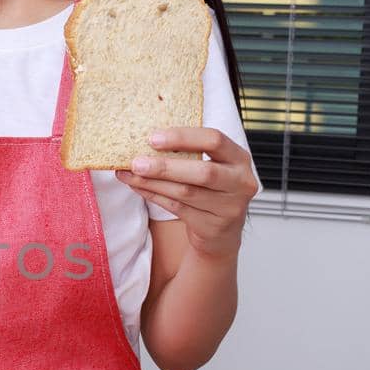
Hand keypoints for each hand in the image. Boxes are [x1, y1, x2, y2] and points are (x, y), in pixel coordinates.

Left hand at [115, 127, 259, 257]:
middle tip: (136, 163)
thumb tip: (144, 140)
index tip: (154, 138)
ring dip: (153, 182)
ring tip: (130, 174)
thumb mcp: (211, 165)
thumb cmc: (211, 189)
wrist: (221, 231)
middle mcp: (240, 182)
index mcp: (239, 158)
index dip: (183, 137)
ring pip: (185, 192)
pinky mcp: (211, 225)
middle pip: (202, 172)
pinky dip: (154, 196)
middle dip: (165, 167)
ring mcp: (228, 207)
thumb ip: (188, 152)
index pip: (214, 140)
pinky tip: (138, 187)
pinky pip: (177, 208)